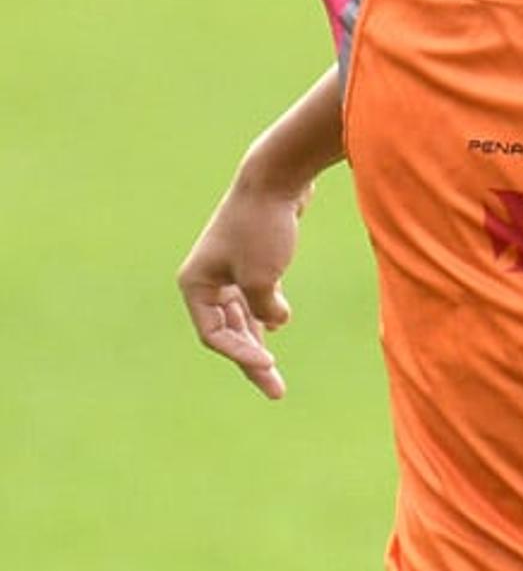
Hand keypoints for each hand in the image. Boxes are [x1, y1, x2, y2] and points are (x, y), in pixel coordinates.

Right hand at [176, 182, 310, 399]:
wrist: (278, 178)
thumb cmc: (264, 227)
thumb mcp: (263, 277)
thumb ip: (263, 309)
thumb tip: (272, 322)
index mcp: (196, 284)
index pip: (214, 335)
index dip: (241, 354)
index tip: (270, 363)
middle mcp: (206, 278)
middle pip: (227, 331)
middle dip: (251, 362)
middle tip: (276, 392)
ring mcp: (228, 269)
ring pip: (241, 316)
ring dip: (258, 342)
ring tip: (273, 375)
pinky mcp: (251, 259)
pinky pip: (253, 297)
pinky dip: (264, 313)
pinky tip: (276, 325)